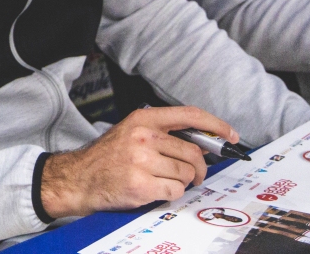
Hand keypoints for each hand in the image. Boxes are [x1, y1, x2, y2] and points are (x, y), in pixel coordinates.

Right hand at [39, 106, 237, 218]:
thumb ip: (163, 133)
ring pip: (186, 174)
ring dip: (182, 182)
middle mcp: (143, 137)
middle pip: (193, 152)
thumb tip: (204, 142)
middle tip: (194, 175)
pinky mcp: (141, 185)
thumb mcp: (132, 132)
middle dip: (199, 168)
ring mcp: (141, 161)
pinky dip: (171, 194)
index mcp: (143, 119)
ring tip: (163, 180)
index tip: (230, 136)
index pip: (189, 115)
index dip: (215, 125)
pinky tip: (154, 190)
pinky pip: (175, 192)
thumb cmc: (109, 157)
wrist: (79, 178)